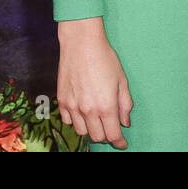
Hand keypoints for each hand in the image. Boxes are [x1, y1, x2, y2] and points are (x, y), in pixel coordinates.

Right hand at [56, 18, 133, 148]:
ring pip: (82, 131)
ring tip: (97, 118)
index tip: (122, 144)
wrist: (81, 44)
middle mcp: (88, 110)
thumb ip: (125, 104)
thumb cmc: (105, 59)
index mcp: (106, 106)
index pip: (112, 135)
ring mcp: (72, 107)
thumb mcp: (122, 80)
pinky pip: (68, 121)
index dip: (119, 142)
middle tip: (111, 126)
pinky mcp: (61, 101)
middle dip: (106, 135)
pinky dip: (77, 121)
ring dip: (91, 129)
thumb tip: (125, 122)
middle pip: (97, 136)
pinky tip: (83, 111)